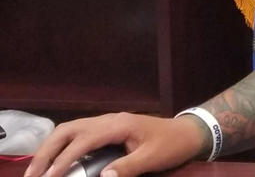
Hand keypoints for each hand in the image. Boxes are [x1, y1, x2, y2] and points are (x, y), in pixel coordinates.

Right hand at [24, 113, 205, 176]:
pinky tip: (55, 160)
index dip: (63, 159)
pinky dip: (62, 144)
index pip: (83, 140)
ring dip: (51, 147)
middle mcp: (108, 119)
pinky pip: (78, 133)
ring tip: (37, 170)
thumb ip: (128, 168)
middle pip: (69, 129)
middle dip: (47, 151)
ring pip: (70, 129)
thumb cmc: (171, 145)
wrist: (187, 132)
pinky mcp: (108, 128)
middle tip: (32, 174)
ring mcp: (107, 122)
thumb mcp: (152, 158)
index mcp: (118, 125)